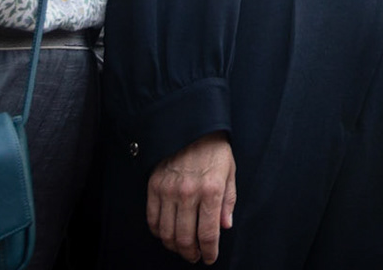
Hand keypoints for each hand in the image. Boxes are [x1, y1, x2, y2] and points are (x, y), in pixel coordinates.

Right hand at [147, 132, 236, 263]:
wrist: (192, 126)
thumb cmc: (214, 150)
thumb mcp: (230, 172)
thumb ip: (228, 201)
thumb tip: (224, 226)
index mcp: (211, 190)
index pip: (209, 233)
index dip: (209, 251)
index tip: (209, 258)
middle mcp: (188, 193)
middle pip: (185, 238)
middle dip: (191, 253)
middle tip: (195, 256)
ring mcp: (168, 190)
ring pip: (167, 233)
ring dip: (174, 246)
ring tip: (182, 248)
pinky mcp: (154, 186)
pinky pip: (153, 219)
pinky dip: (158, 232)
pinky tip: (167, 234)